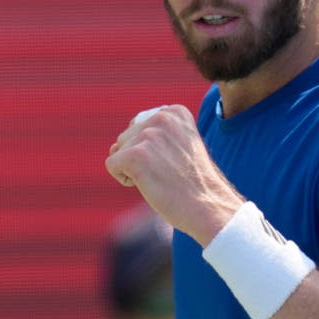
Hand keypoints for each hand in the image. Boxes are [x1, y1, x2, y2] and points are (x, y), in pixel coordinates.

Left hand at [106, 104, 242, 245]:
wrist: (206, 206)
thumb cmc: (192, 182)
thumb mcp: (180, 146)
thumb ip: (152, 136)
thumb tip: (113, 146)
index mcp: (175, 112)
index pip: (141, 126)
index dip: (152, 149)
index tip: (174, 160)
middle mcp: (162, 117)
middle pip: (127, 137)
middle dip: (140, 158)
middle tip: (167, 171)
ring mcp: (148, 135)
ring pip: (119, 151)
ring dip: (134, 168)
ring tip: (160, 177)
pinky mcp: (135, 154)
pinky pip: (111, 164)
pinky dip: (124, 179)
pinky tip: (148, 184)